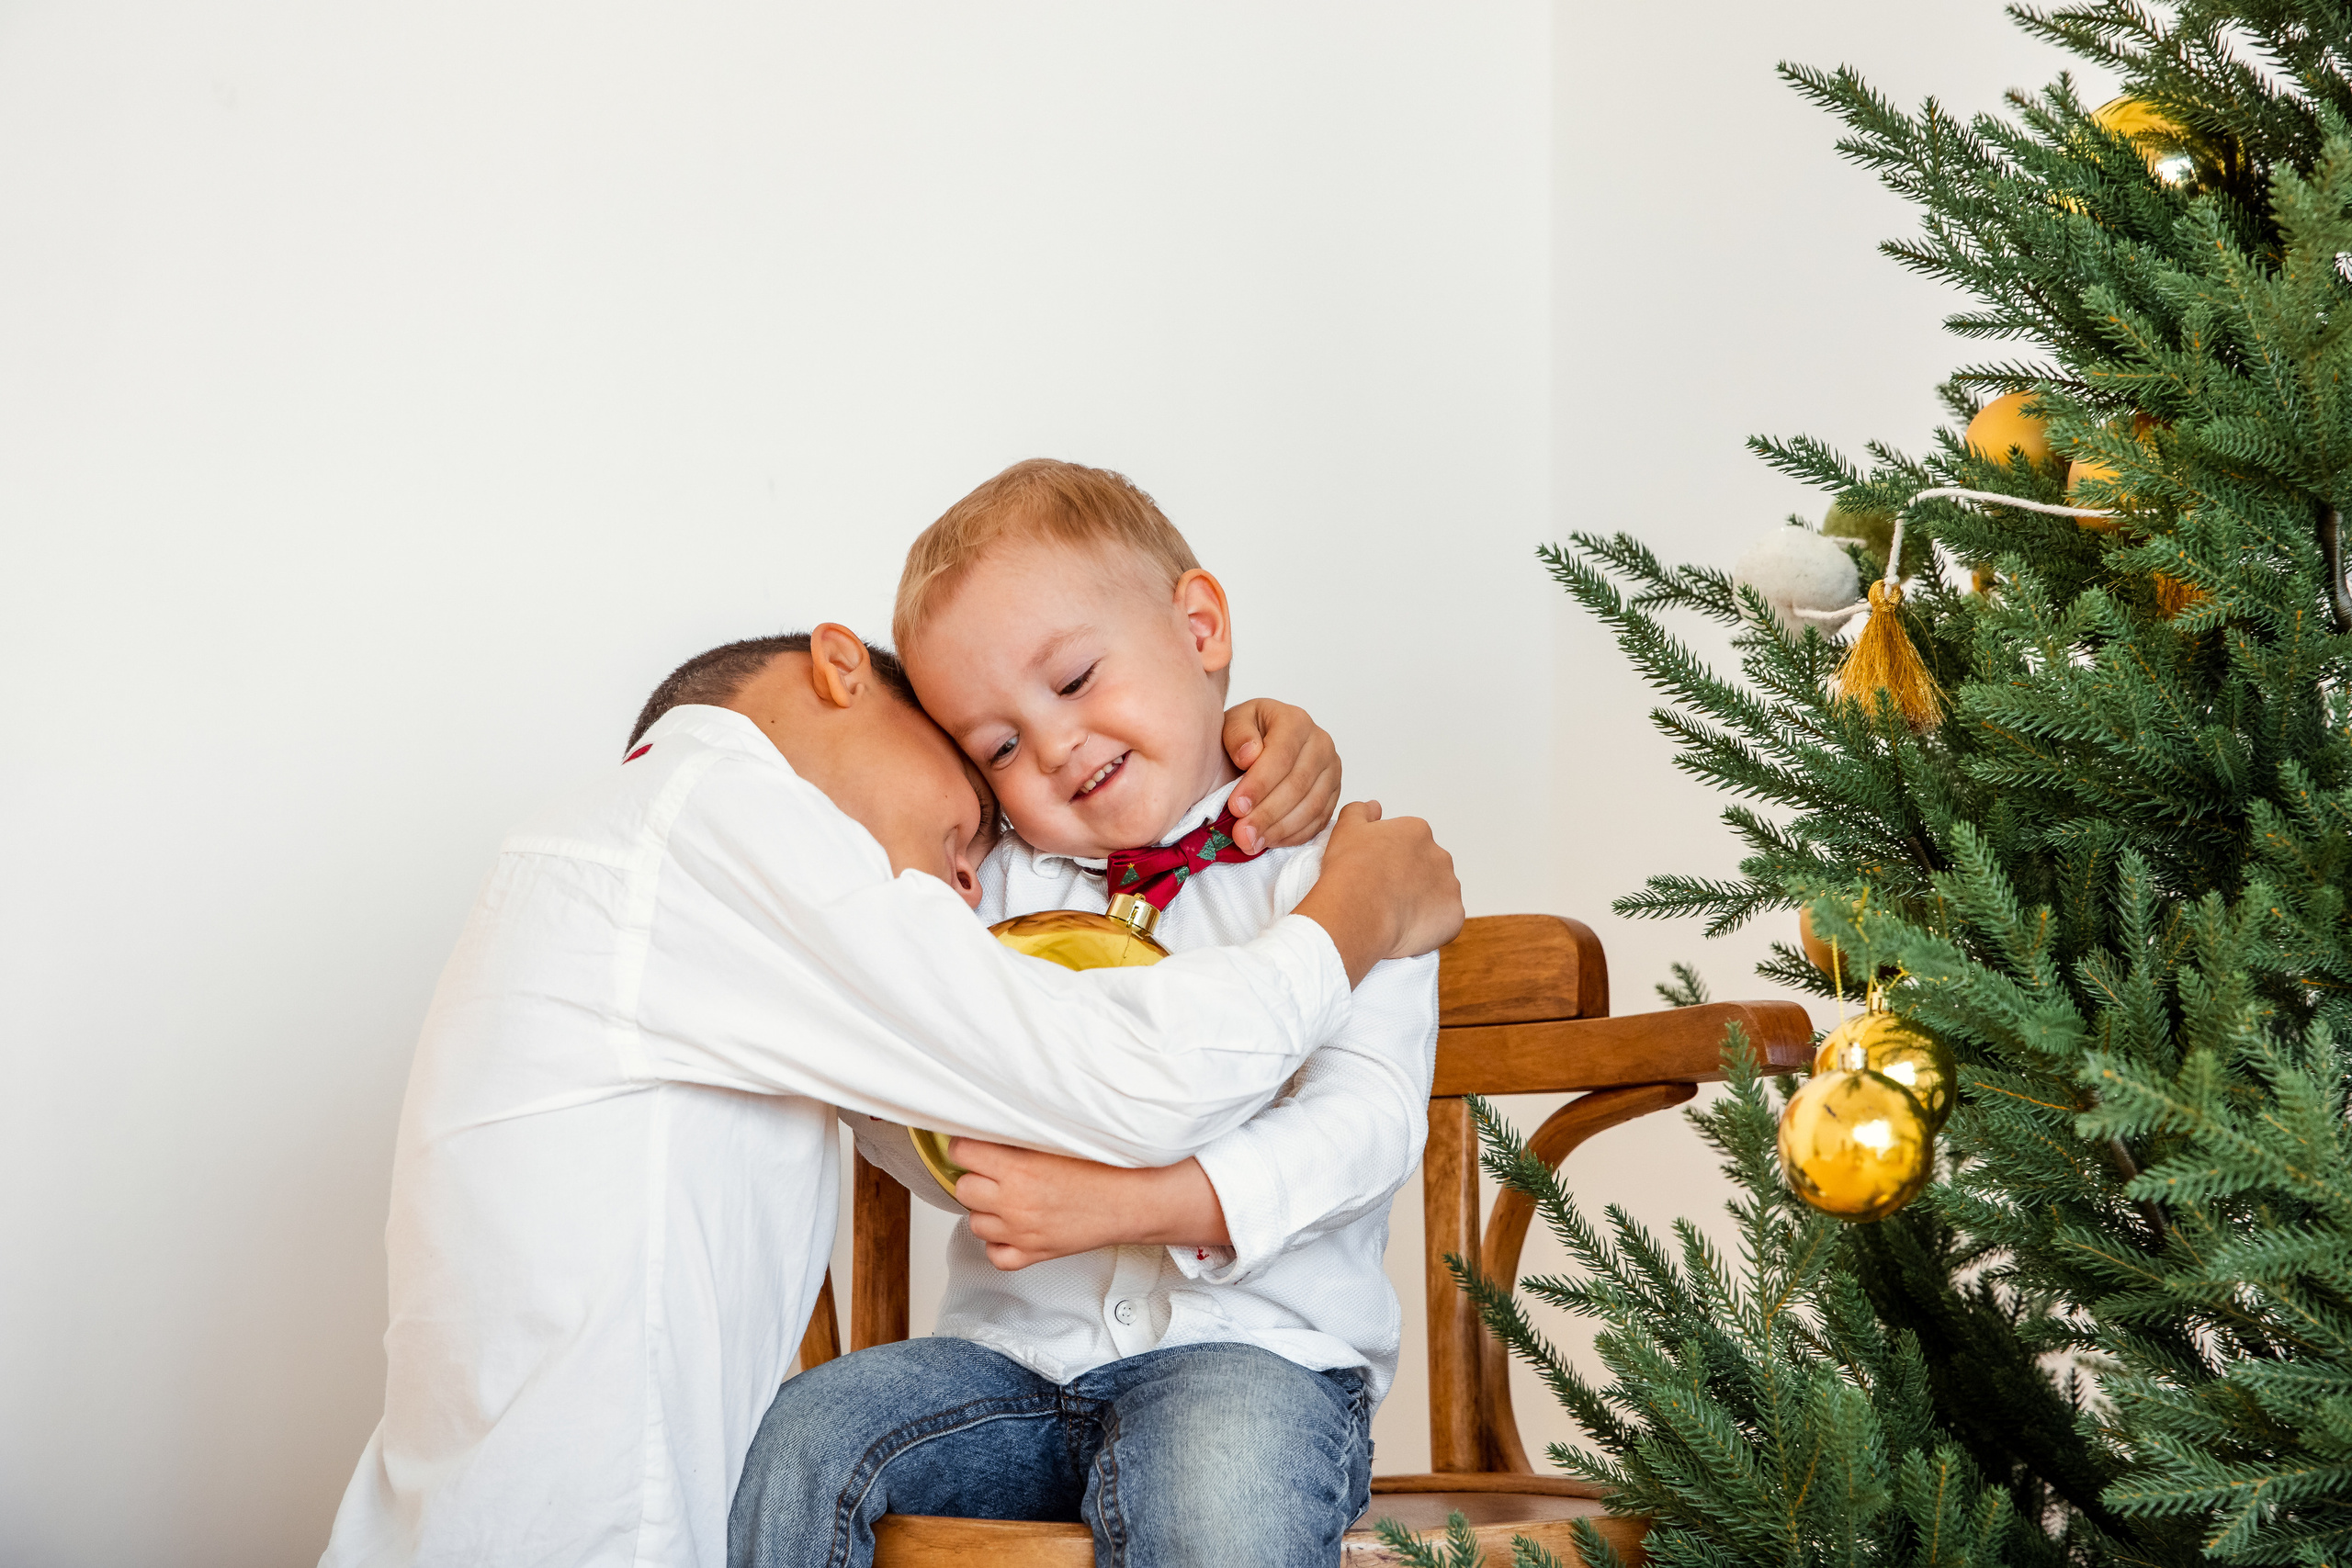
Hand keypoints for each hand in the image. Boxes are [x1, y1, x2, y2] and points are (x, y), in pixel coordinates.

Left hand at [949, 1139, 1229, 1270]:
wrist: (1134, 1201)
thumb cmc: (1106, 1166)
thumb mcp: (1058, 1138)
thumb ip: (1021, 1134)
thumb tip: (990, 1123)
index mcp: (1018, 1169)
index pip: (961, 1153)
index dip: (966, 1146)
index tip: (975, 1145)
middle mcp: (1014, 1203)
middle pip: (963, 1190)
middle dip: (975, 1178)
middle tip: (994, 1171)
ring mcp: (1021, 1233)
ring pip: (975, 1223)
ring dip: (986, 1210)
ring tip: (1007, 1198)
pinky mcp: (1034, 1255)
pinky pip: (995, 1256)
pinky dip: (999, 1243)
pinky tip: (1012, 1227)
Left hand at [1220, 698, 1340, 853]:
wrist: (1260, 744)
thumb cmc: (1245, 735)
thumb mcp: (1232, 724)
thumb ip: (1237, 734)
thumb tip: (1249, 755)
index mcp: (1296, 721)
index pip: (1282, 756)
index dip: (1259, 785)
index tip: (1236, 807)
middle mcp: (1321, 743)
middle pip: (1298, 785)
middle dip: (1267, 813)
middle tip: (1241, 834)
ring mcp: (1331, 770)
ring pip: (1311, 806)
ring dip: (1279, 829)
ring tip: (1251, 842)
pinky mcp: (1333, 793)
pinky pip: (1319, 820)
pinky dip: (1294, 835)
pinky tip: (1269, 841)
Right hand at [1292, 800, 1463, 984]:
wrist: (1357, 912)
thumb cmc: (1349, 871)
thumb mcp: (1346, 829)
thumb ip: (1361, 811)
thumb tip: (1374, 807)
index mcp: (1417, 831)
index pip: (1410, 843)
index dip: (1391, 859)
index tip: (1376, 872)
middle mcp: (1440, 855)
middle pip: (1428, 868)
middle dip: (1411, 879)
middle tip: (1385, 895)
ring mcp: (1450, 887)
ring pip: (1439, 895)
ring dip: (1423, 903)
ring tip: (1396, 916)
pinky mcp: (1453, 916)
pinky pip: (1446, 921)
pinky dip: (1431, 926)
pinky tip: (1408, 930)